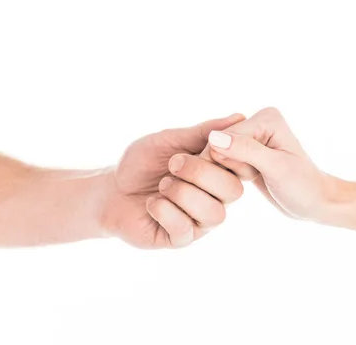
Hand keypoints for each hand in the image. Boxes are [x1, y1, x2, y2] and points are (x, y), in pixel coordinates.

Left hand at [100, 114, 244, 248]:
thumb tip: (239, 116)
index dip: (233, 157)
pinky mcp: (180, 239)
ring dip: (183, 193)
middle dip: (200, 173)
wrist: (109, 190)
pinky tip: (152, 203)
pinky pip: (185, 229)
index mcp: (218, 173)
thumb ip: (203, 132)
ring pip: (214, 213)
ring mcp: (200, 222)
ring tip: (162, 185)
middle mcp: (215, 199)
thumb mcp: (171, 140)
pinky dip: (165, 210)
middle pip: (233, 191)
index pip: (246, 169)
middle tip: (173, 163)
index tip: (209, 144)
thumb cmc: (142, 163)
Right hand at [199, 108, 345, 222]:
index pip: (226, 136)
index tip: (255, 173)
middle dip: (231, 166)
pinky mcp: (244, 151)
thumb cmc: (302, 186)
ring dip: (230, 172)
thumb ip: (245, 150)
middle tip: (256, 176)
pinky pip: (221, 161)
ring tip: (254, 177)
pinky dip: (230, 174)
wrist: (314, 201)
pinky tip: (248, 179)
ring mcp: (250, 137)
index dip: (232, 161)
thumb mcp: (276, 168)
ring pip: (217, 155)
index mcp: (266, 118)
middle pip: (219, 144)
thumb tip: (214, 138)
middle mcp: (257, 122)